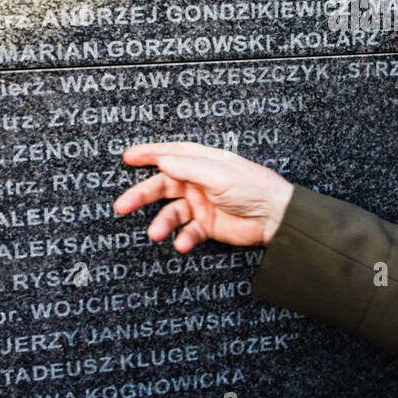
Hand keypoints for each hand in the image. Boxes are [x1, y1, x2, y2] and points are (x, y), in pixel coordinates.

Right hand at [113, 142, 294, 251]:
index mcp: (204, 162)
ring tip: (156, 233)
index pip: (172, 153)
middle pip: (163, 186)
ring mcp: (202, 204)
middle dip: (142, 195)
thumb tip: (162, 160)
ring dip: (162, 223)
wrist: (276, 217)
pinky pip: (188, 232)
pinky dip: (182, 238)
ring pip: (172, 213)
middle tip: (121, 205)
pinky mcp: (207, 225)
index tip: (127, 157)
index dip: (149, 153)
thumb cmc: (253, 187)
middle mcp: (199, 182)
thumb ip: (188, 167)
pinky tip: (182, 243)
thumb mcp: (218, 174)